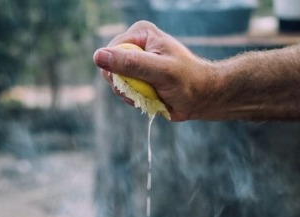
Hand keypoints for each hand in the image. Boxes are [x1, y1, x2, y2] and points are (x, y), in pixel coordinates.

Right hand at [93, 21, 214, 120]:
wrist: (202, 97)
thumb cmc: (186, 81)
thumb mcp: (159, 71)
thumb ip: (130, 63)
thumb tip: (98, 56)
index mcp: (140, 34)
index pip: (110, 52)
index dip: (118, 72)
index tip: (139, 81)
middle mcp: (135, 46)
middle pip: (110, 68)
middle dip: (125, 85)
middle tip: (146, 90)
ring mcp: (135, 63)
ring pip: (116, 83)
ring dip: (130, 94)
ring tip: (151, 94)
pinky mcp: (138, 78)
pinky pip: (124, 92)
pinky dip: (134, 99)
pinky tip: (150, 98)